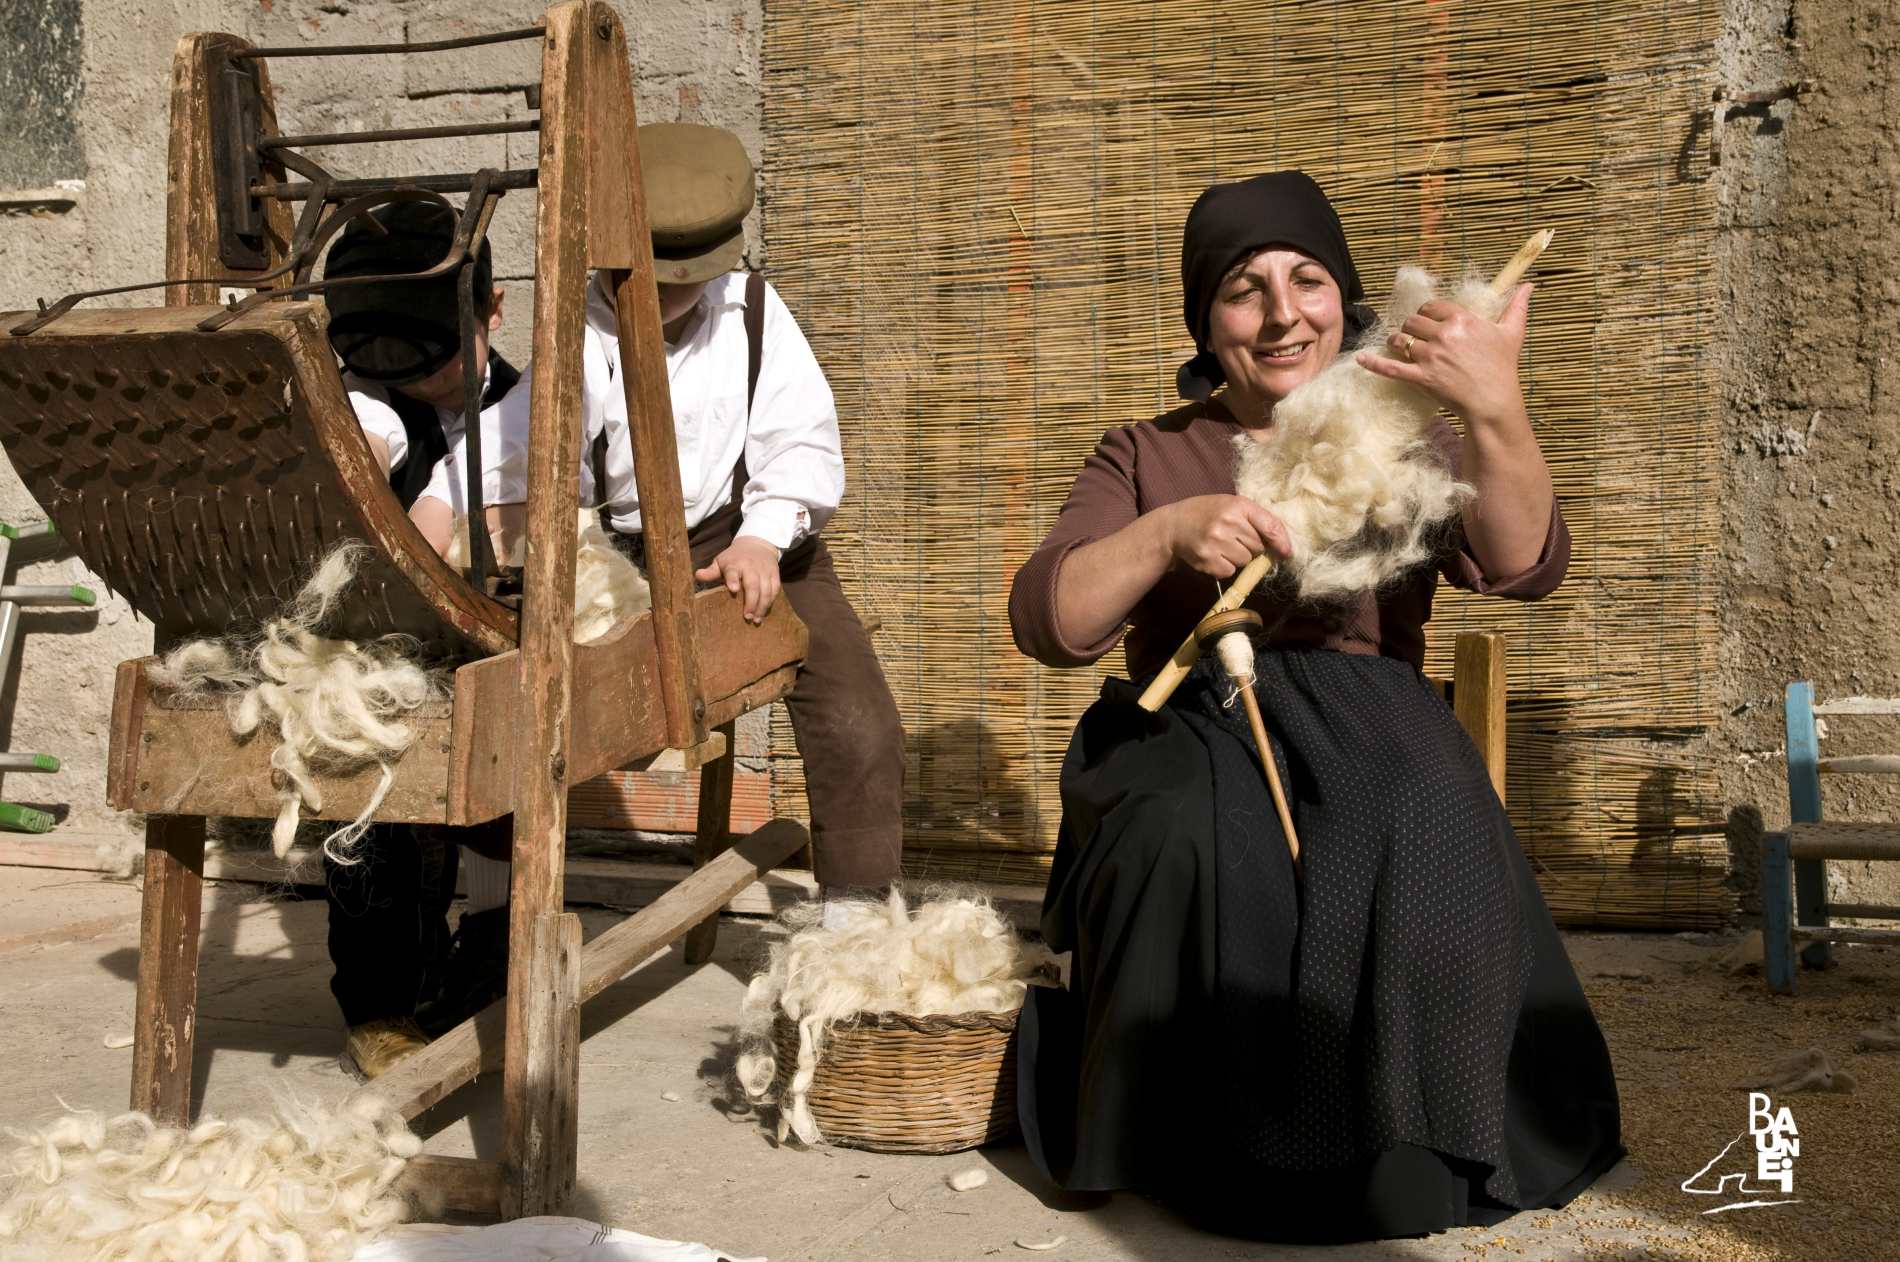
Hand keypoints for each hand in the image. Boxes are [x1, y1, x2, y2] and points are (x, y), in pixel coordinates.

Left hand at [695, 537, 781, 623]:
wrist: (757, 544)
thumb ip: (711, 571)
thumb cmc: (734, 558)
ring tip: (756, 620)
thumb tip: (697, 575)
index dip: (733, 580)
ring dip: (762, 606)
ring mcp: (764, 570)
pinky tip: (764, 612)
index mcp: (735, 563)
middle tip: (746, 617)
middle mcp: (751, 566)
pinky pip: (775, 589)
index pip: (733, 571)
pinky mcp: (775, 574)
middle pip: (753, 585)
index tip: (733, 589)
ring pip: (766, 590)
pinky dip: (771, 602)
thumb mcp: (721, 561)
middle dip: (751, 602)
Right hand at [1163, 495, 1291, 578]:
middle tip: (1233, 538)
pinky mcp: (1207, 559)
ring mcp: (1216, 541)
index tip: (1287, 552)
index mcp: (1238, 504)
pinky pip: (1229, 571)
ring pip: (1245, 561)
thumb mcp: (1231, 505)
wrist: (1173, 525)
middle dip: (1250, 546)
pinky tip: (1213, 555)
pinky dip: (1224, 567)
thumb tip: (1281, 545)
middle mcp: (1228, 522)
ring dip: (1237, 558)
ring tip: (1221, 546)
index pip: (1270, 526)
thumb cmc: (1207, 514)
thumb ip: (1255, 519)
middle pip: (1258, 547)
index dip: (1282, 542)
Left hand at [1356, 283, 1532, 428]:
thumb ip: (1516, 307)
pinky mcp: (1420, 377)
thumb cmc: (1503, 368)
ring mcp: (1430, 357)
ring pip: (1400, 341)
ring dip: (1396, 342)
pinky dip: (1373, 363)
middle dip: (1411, 328)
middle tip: (1414, 337)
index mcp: (1462, 320)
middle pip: (1412, 322)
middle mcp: (1443, 335)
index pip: (1431, 307)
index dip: (1426, 314)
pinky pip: (1391, 368)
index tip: (1428, 321)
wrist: (1493, 402)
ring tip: (1398, 346)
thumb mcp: (1512, 333)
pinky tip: (1360, 359)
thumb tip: (1528, 286)